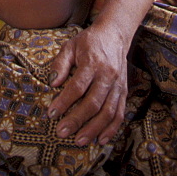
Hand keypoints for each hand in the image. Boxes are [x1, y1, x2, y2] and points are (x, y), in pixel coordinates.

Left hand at [46, 21, 128, 145]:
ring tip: (79, 140)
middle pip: (93, 103)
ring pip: (108, 112)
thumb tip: (52, 83)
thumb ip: (60, 63)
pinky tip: (100, 139)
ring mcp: (118, 85)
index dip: (64, 102)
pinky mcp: (124, 91)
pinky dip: (111, 129)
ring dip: (93, 129)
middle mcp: (107, 75)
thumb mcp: (70, 46)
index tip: (52, 113)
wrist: (114, 34)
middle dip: (77, 120)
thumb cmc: (88, 41)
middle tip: (62, 132)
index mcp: (92, 62)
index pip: (77, 86)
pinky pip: (120, 113)